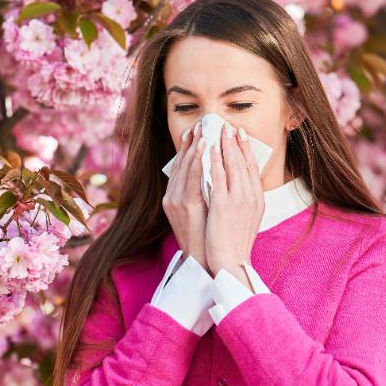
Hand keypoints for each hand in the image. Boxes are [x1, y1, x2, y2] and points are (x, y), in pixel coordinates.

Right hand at [161, 120, 207, 268]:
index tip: (198, 132)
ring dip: (195, 146)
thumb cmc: (207, 238)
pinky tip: (205, 148)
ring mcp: (176, 201)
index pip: (182, 167)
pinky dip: (198, 161)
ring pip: (186, 167)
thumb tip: (213, 176)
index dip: (189, 147)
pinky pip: (192, 178)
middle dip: (192, 142)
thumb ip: (203, 194)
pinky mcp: (184, 206)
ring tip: (204, 130)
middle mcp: (172, 197)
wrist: (204, 262)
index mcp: (175, 197)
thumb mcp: (202, 213)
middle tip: (202, 124)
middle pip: (181, 163)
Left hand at [206, 124, 263, 279]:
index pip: (252, 168)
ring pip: (231, 164)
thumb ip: (244, 201)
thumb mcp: (246, 219)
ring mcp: (238, 199)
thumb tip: (238, 187)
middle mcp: (250, 196)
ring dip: (223, 145)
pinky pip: (217, 175)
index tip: (240, 135)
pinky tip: (207, 148)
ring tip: (217, 130)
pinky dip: (213, 160)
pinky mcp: (223, 204)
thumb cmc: (235, 244)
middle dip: (235, 142)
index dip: (246, 149)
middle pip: (243, 162)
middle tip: (228, 125)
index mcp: (257, 200)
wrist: (231, 262)